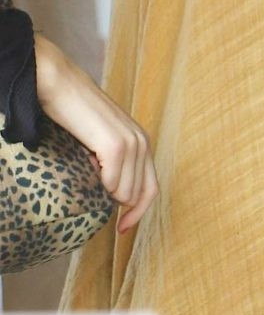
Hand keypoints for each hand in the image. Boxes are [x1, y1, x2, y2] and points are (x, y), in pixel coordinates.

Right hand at [34, 34, 157, 231]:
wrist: (61, 85)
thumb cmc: (76, 114)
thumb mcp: (102, 141)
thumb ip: (115, 164)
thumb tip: (115, 199)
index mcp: (142, 141)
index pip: (151, 188)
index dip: (138, 213)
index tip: (122, 229)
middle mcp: (142, 142)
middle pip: (138, 195)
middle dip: (117, 202)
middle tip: (93, 185)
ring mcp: (131, 143)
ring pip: (124, 193)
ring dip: (104, 189)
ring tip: (88, 164)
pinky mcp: (116, 145)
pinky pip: (111, 184)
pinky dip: (97, 183)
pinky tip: (86, 161)